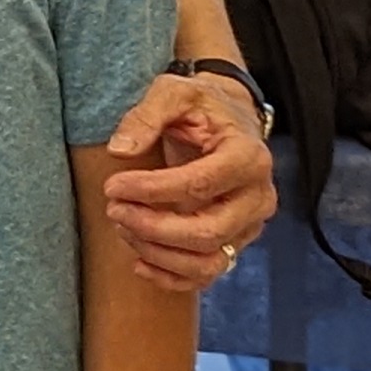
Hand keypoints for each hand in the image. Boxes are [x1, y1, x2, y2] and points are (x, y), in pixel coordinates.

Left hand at [101, 69, 276, 288]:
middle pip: (208, 232)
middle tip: (113, 210)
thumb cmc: (201, 106)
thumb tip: (119, 150)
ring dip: (159, 253)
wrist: (230, 120)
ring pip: (209, 261)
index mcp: (248, 157)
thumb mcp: (174, 93)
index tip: (113, 186)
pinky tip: (138, 261)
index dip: (151, 190)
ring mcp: (250, 224)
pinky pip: (208, 274)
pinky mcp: (237, 241)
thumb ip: (146, 116)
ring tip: (123, 227)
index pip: (199, 185)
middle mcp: (258, 197)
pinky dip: (172, 277)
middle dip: (152, 227)